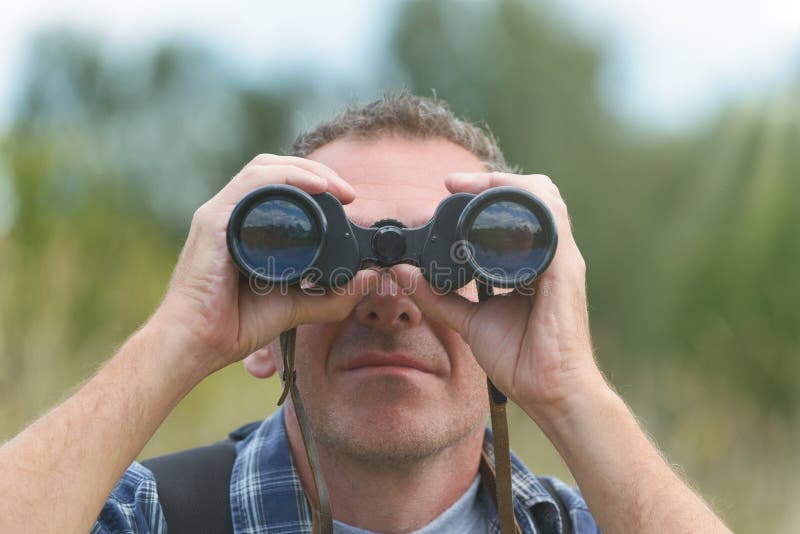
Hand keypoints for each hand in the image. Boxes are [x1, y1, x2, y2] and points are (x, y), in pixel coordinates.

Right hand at [153, 154, 378, 376]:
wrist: (197, 344)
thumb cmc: (234, 324)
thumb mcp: (295, 306)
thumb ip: (331, 295)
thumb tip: (370, 278)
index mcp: (245, 226)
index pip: (280, 186)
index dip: (315, 181)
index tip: (348, 198)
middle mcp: (230, 213)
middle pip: (274, 169)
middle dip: (315, 170)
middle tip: (347, 191)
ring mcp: (219, 214)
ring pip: (263, 168)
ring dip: (304, 169)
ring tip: (334, 186)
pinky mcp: (213, 222)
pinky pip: (251, 185)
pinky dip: (285, 178)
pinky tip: (313, 187)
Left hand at [394, 171, 604, 419]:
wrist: (550, 392)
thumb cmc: (521, 358)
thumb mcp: (470, 321)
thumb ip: (439, 296)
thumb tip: (403, 273)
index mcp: (532, 262)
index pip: (517, 210)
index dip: (485, 190)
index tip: (448, 187)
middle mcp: (550, 254)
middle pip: (533, 194)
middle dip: (493, 179)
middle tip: (453, 182)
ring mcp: (561, 259)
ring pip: (544, 198)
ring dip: (505, 183)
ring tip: (469, 185)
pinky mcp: (564, 270)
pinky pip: (551, 221)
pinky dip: (523, 203)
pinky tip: (495, 201)